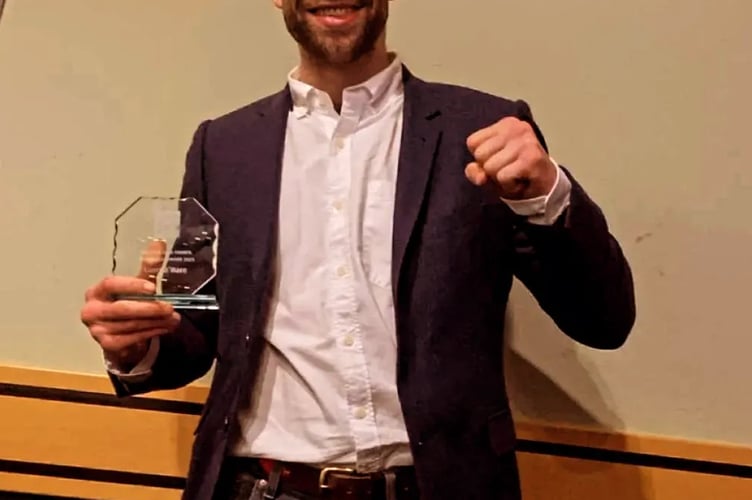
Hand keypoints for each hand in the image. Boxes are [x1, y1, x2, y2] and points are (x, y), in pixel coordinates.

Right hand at [80, 240, 178, 368]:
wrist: (119, 335)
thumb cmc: (126, 304)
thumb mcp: (137, 285)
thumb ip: (148, 266)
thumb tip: (160, 243)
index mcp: (96, 291)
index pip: (110, 284)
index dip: (131, 285)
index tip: (153, 288)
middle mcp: (91, 310)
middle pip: (122, 309)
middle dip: (149, 309)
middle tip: (170, 307)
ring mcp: (97, 329)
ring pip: (131, 325)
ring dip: (156, 322)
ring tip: (174, 318)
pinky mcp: (107, 345)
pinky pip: (133, 338)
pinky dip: (152, 332)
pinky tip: (165, 327)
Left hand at [465, 117, 556, 199]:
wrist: (547, 185)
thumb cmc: (516, 172)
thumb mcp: (489, 169)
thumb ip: (475, 170)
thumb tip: (480, 178)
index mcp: (506, 124)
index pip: (472, 142)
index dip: (481, 158)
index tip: (499, 159)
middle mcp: (517, 128)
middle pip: (480, 154)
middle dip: (490, 168)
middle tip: (508, 169)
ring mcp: (526, 142)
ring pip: (490, 167)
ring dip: (500, 178)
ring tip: (515, 174)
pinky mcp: (531, 158)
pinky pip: (502, 177)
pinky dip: (508, 185)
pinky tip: (520, 179)